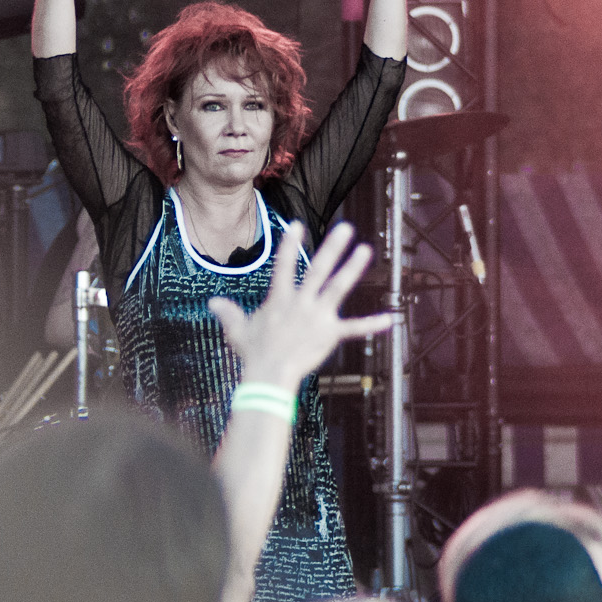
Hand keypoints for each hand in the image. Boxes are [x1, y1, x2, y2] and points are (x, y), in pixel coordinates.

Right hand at [209, 221, 391, 390]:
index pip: (284, 265)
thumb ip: (228, 312)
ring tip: (365, 250)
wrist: (269, 375)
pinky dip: (371, 325)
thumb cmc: (252, 353)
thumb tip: (212, 302)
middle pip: (318, 269)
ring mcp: (317, 317)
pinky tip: (389, 320)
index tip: (298, 225)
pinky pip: (353, 328)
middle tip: (346, 228)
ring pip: (337, 288)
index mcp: (279, 299)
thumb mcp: (237, 329)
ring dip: (352, 269)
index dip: (290, 244)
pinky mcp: (329, 334)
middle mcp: (300, 302)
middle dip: (332, 247)